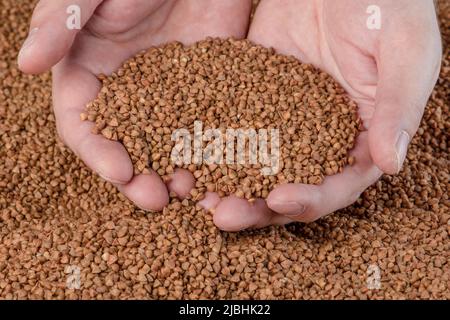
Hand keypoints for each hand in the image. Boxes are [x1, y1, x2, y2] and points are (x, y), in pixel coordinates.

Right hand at [18, 0, 251, 210]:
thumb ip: (61, 22)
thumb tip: (25, 65)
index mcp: (89, 75)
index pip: (82, 125)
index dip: (97, 152)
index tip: (120, 171)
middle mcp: (127, 95)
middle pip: (125, 147)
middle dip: (138, 178)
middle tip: (156, 200)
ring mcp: (170, 97)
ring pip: (167, 147)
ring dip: (176, 174)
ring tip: (192, 193)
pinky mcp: (207, 93)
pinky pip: (207, 130)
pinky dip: (212, 154)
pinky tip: (224, 172)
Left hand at [206, 0, 441, 230]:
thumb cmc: (387, 5)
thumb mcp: (405, 51)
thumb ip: (399, 107)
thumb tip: (392, 165)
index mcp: (363, 138)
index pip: (338, 185)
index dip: (310, 199)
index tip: (278, 199)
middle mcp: (321, 138)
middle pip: (289, 185)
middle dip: (257, 206)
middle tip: (222, 215)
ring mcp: (285, 120)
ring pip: (255, 164)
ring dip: (227, 184)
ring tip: (194, 195)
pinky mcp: (254, 96)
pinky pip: (232, 126)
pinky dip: (211, 145)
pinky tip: (186, 158)